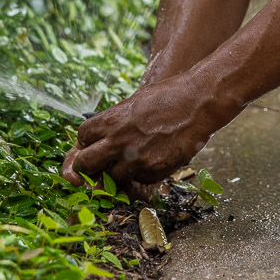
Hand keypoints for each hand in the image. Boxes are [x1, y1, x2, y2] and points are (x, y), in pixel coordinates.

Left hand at [59, 72, 236, 196]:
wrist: (197, 104)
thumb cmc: (168, 97)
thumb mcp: (134, 102)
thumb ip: (116, 121)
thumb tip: (104, 136)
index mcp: (111, 120)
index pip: (82, 137)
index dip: (84, 142)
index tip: (89, 144)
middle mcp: (119, 142)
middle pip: (85, 163)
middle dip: (86, 165)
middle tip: (92, 166)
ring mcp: (136, 160)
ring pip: (110, 178)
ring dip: (114, 173)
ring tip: (125, 164)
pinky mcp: (153, 172)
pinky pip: (137, 182)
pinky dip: (139, 176)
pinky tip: (147, 163)